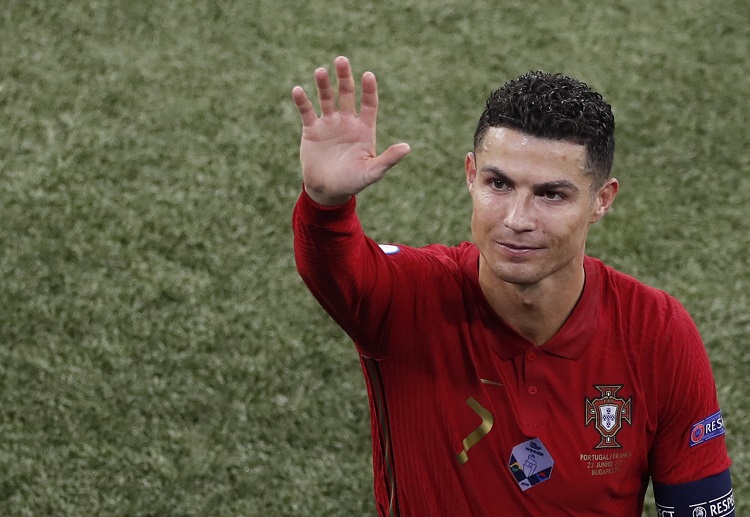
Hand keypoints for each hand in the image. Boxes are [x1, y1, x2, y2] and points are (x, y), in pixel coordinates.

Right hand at [292, 56, 410, 205]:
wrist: (327, 191)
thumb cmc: (353, 182)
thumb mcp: (372, 172)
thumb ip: (388, 159)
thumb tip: (407, 147)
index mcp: (364, 129)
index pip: (369, 104)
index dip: (369, 90)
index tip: (368, 75)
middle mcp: (347, 122)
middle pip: (347, 94)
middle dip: (344, 77)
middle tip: (341, 60)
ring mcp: (329, 124)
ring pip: (327, 98)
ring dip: (323, 85)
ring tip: (320, 71)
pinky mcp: (311, 130)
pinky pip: (307, 111)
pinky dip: (302, 101)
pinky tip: (298, 90)